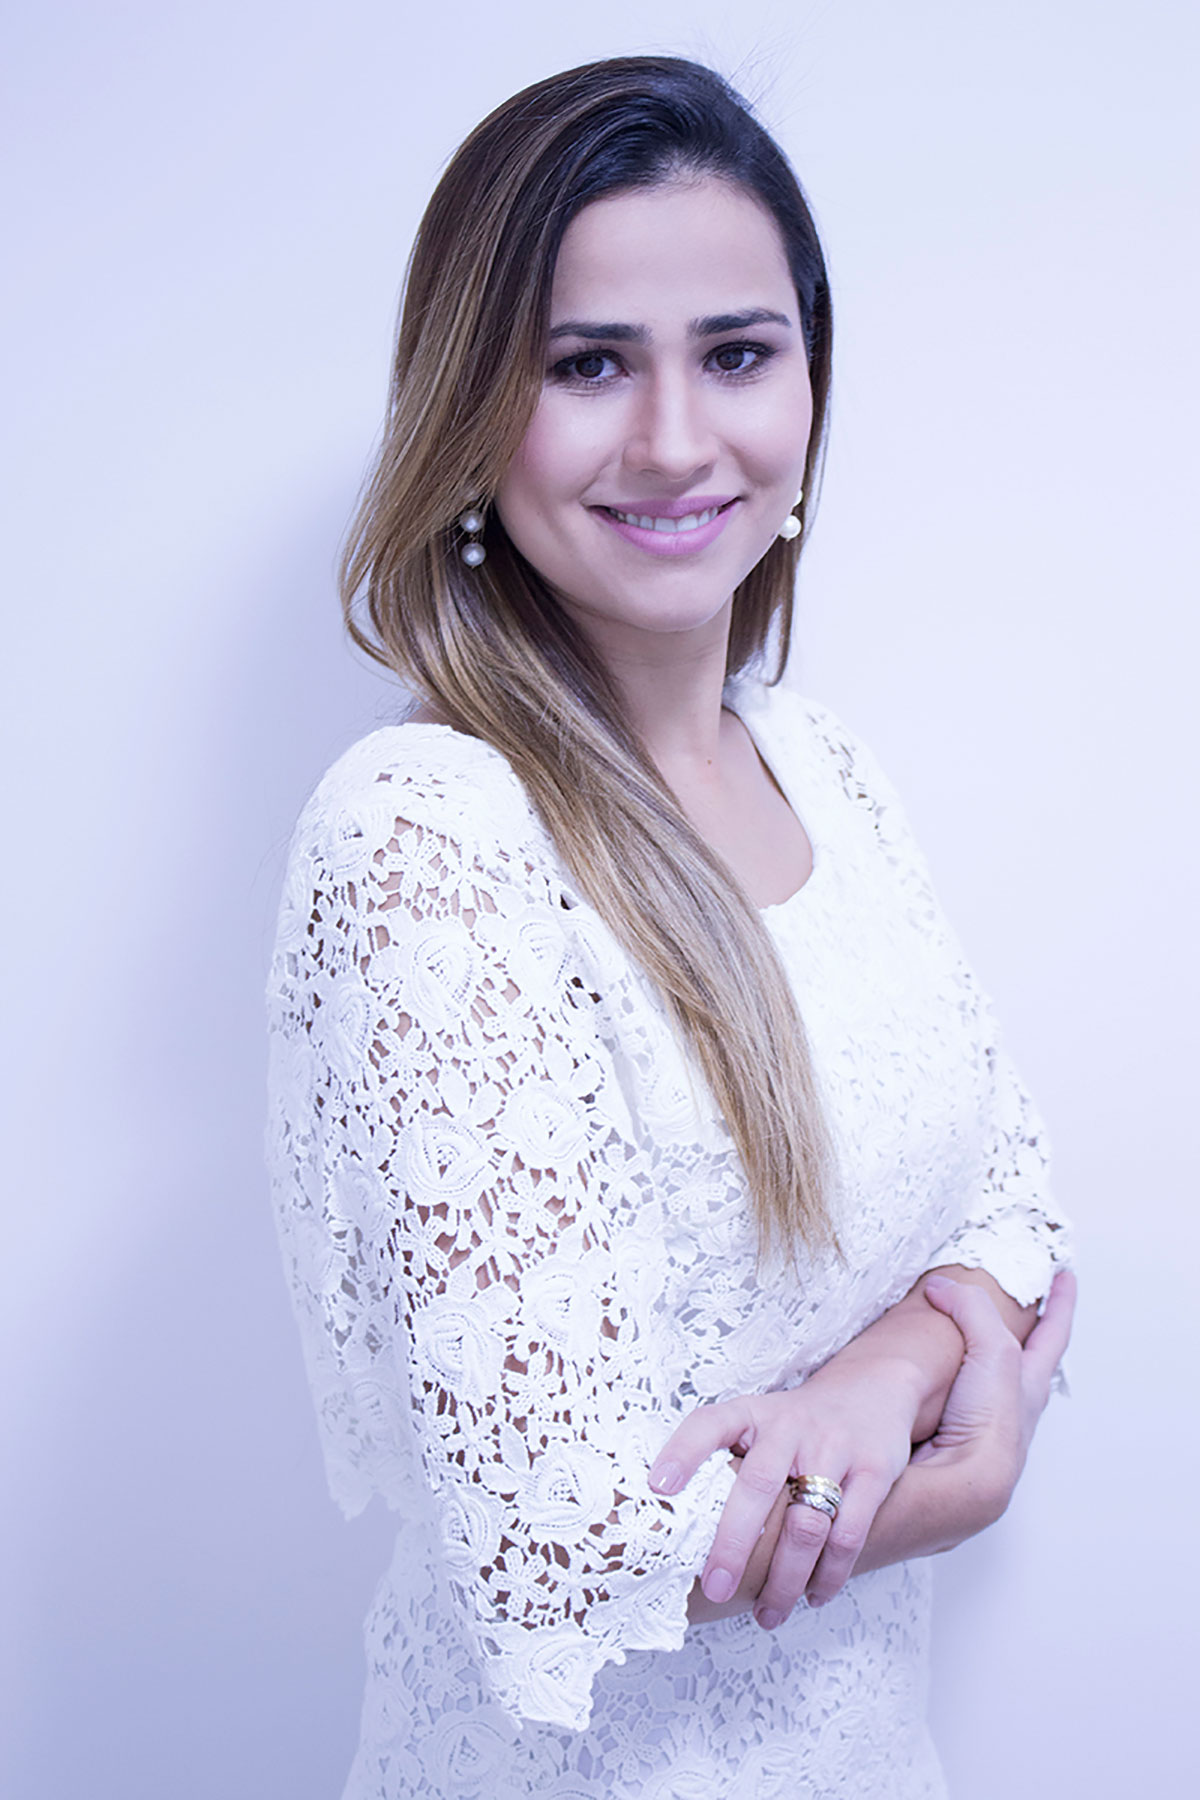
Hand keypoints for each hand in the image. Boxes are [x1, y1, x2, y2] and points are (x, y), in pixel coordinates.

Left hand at [650, 1344, 929, 1628]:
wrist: (870, 1392)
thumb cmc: (796, 1425)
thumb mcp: (758, 1423)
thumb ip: (724, 1459)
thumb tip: (670, 1523)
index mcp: (752, 1414)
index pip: (709, 1424)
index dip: (682, 1453)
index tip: (657, 1487)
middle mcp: (789, 1426)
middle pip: (757, 1486)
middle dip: (734, 1544)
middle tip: (716, 1589)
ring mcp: (834, 1447)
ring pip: (806, 1524)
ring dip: (785, 1578)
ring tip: (767, 1615)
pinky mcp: (873, 1471)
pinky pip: (849, 1533)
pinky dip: (830, 1574)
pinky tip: (814, 1597)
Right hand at [912, 1269, 1075, 1490]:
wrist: (950, 1493)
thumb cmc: (985, 1435)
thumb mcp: (994, 1353)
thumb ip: (974, 1311)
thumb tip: (943, 1288)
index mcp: (1026, 1390)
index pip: (1052, 1337)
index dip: (1061, 1304)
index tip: (1066, 1275)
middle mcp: (1007, 1415)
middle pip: (1022, 1366)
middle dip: (1022, 1336)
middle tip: (1017, 1307)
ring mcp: (975, 1434)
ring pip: (981, 1388)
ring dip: (971, 1362)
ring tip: (953, 1336)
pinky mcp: (941, 1446)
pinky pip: (941, 1403)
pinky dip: (933, 1384)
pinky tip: (916, 1383)